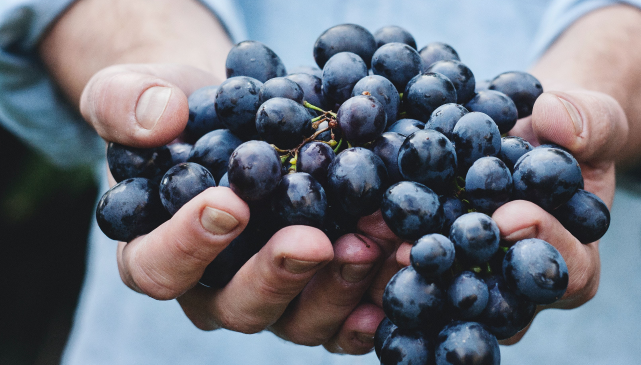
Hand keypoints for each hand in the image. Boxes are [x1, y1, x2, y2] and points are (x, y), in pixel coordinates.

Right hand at [81, 63, 403, 353]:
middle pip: (239, 306)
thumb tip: (159, 119)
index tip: (230, 204)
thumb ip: (126, 103)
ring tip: (375, 241)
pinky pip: (346, 317)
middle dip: (280, 275)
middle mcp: (215, 289)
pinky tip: (400, 268)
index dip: (189, 245)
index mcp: (156, 252)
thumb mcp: (135, 91)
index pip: (159, 267)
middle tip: (315, 240)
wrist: (239, 117)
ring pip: (300, 319)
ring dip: (340, 286)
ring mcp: (273, 297)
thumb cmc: (181, 112)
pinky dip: (374, 300)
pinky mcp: (319, 293)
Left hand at [390, 88, 627, 344]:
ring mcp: (474, 280)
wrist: (526, 135)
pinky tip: (356, 234)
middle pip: (497, 298)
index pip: (567, 270)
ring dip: (412, 271)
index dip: (543, 244)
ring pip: (447, 293)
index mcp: (573, 261)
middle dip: (461, 271)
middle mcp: (520, 287)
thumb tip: (554, 118)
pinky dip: (385, 252)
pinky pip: (413, 269)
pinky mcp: (435, 264)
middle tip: (424, 249)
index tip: (510, 215)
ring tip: (379, 243)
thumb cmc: (568, 134)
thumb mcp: (594, 119)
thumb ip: (590, 121)